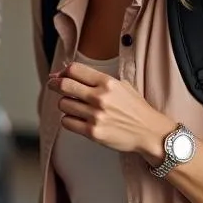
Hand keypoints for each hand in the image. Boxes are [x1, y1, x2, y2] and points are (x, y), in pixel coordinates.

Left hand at [48, 62, 174, 161]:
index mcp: (107, 83)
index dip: (62, 71)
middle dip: (54, 84)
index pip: (74, 70)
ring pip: (63, 104)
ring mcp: (96, 116)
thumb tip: (67, 74)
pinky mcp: (92, 132)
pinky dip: (68, 119)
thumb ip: (97, 80)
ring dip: (65, 104)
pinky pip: (67, 122)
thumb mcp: (121, 85)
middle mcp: (100, 97)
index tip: (58, 75)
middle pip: (64, 85)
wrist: (149, 133)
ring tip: (74, 106)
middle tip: (52, 85)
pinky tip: (77, 119)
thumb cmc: (135, 109)